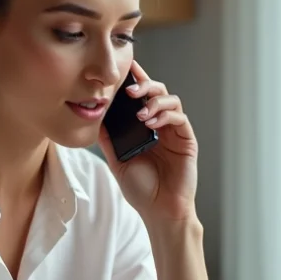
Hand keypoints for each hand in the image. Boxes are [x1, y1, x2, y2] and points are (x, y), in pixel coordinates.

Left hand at [97, 61, 198, 225]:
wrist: (159, 211)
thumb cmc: (141, 188)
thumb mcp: (117, 159)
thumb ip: (108, 138)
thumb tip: (94, 115)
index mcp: (145, 126)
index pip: (141, 97)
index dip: (135, 80)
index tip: (124, 68)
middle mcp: (161, 125)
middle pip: (157, 91)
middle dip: (144, 85)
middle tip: (130, 90)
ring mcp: (175, 131)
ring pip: (171, 100)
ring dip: (155, 101)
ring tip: (140, 112)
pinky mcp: (186, 140)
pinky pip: (179, 118)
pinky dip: (165, 115)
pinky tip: (151, 123)